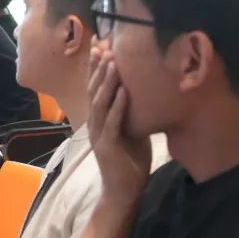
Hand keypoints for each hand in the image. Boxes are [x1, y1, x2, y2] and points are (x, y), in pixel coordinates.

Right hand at [87, 42, 150, 209]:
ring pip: (100, 104)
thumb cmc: (129, 162)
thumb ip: (133, 113)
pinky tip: (124, 93)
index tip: (100, 44)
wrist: (123, 193)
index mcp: (100, 119)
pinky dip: (118, 107)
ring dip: (107, 82)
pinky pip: (112, 124)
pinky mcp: (108, 148)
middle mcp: (96, 124)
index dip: (96, 67)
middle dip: (99, 68)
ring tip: (113, 62)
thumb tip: (145, 93)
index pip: (95, 88)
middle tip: (104, 45)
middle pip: (93, 91)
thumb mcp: (132, 132)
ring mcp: (100, 136)